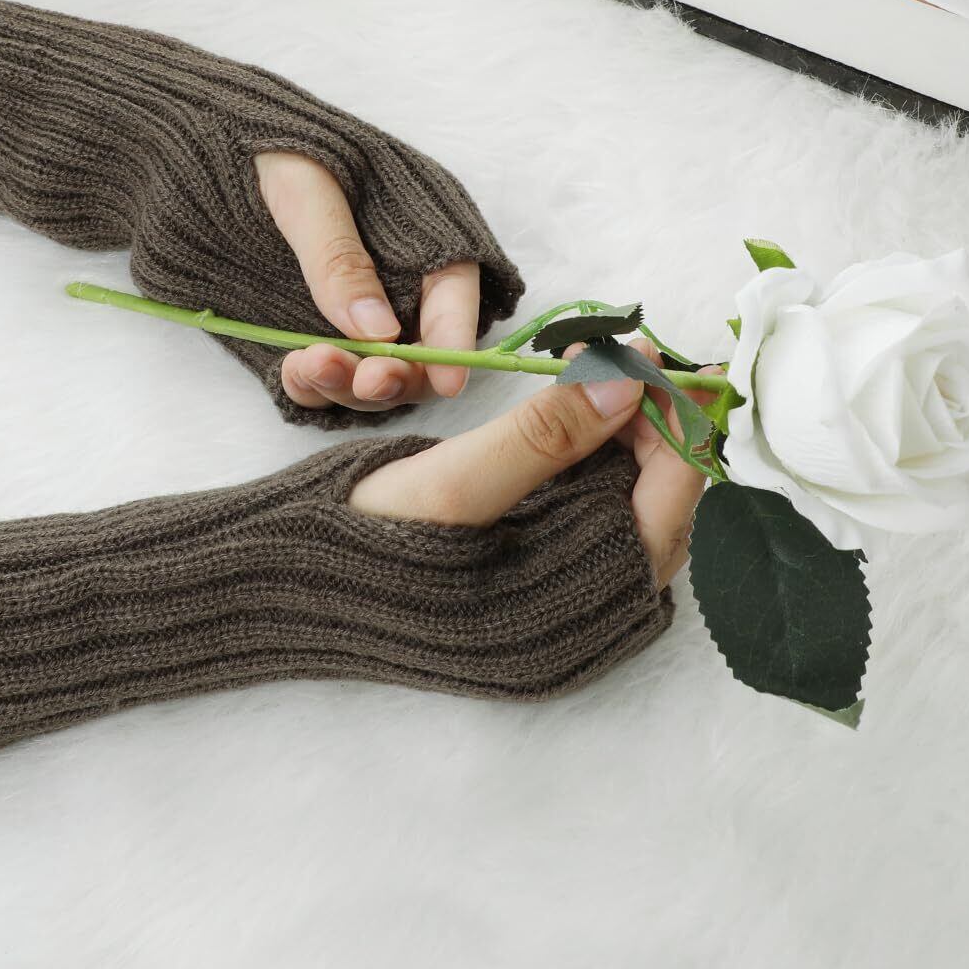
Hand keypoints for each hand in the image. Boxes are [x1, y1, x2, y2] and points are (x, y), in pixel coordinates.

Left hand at [256, 150, 482, 416]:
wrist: (217, 145)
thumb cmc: (275, 147)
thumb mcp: (306, 191)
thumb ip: (340, 259)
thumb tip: (378, 332)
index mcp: (423, 236)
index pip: (453, 300)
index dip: (454, 343)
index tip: (446, 381)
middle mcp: (400, 286)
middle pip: (417, 353)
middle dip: (393, 375)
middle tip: (362, 380)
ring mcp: (358, 315)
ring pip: (372, 374)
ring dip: (348, 384)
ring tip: (307, 368)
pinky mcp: (318, 332)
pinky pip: (327, 376)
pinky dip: (314, 386)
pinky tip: (293, 375)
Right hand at [349, 344, 720, 586]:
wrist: (299, 593)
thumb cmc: (369, 545)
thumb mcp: (456, 481)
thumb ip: (547, 434)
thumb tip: (629, 379)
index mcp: (581, 606)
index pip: (668, 498)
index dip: (669, 417)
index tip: (647, 350)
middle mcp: (592, 617)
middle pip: (661, 505)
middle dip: (647, 422)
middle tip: (618, 352)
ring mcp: (569, 604)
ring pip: (631, 509)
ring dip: (622, 438)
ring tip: (596, 374)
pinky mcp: (541, 587)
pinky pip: (597, 521)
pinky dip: (593, 465)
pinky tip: (575, 422)